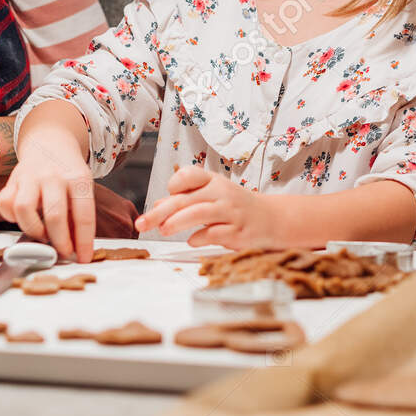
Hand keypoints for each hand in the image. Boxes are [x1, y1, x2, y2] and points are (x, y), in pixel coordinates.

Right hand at [0, 123, 97, 260]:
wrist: (50, 142)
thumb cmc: (67, 172)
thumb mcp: (82, 187)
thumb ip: (78, 215)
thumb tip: (76, 249)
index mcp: (78, 179)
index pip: (84, 216)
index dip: (83, 242)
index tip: (83, 258)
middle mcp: (53, 176)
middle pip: (54, 216)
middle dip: (59, 242)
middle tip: (62, 252)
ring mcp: (30, 176)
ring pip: (23, 209)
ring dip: (33, 230)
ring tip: (42, 235)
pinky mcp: (12, 179)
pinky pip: (4, 203)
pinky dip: (10, 217)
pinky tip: (22, 219)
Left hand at [135, 166, 289, 247]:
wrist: (273, 219)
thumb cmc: (236, 207)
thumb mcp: (212, 196)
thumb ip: (186, 199)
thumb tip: (158, 205)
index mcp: (214, 181)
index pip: (189, 174)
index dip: (174, 185)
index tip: (169, 195)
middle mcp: (222, 193)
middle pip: (185, 199)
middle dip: (159, 212)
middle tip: (142, 224)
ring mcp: (231, 212)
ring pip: (198, 213)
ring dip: (176, 223)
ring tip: (162, 231)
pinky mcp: (238, 231)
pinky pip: (213, 234)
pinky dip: (199, 238)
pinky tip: (192, 241)